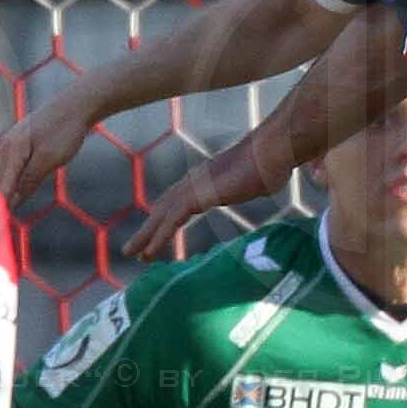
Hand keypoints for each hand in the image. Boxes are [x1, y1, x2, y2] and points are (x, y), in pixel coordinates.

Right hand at [0, 85, 97, 209]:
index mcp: (10, 152)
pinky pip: (6, 170)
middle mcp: (3, 148)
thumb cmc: (65, 131)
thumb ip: (29, 180)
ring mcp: (8, 145)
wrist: (75, 105)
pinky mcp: (16, 145)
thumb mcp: (49, 159)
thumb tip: (12, 201)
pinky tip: (9, 197)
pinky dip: (6, 185)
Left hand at [126, 135, 267, 262]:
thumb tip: (267, 183)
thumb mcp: (259, 179)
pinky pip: (172, 221)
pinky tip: (150, 253)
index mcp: (206, 178)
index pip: (178, 200)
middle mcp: (195, 180)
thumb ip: (254, 183)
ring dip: (146, 237)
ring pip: (162, 216)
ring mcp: (194, 187)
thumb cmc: (273, 164)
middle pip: (164, 207)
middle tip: (133, 249)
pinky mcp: (197, 196)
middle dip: (148, 228)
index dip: (165, 217)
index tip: (155, 232)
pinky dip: (159, 238)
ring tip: (134, 255)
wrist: (272, 152)